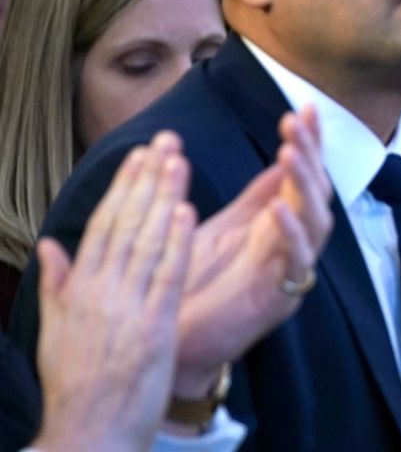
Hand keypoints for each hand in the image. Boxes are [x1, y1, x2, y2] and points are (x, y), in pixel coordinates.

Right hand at [32, 133, 194, 451]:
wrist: (87, 434)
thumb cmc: (75, 385)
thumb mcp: (55, 330)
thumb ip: (56, 283)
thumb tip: (51, 244)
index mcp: (78, 290)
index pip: (104, 224)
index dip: (123, 186)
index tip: (140, 153)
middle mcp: (99, 292)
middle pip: (125, 223)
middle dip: (146, 178)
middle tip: (166, 139)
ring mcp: (125, 309)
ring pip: (146, 242)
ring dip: (165, 197)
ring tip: (179, 160)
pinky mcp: (152, 329)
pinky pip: (166, 278)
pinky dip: (176, 243)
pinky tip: (187, 212)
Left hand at [169, 106, 332, 403]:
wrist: (178, 342)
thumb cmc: (200, 285)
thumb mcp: (227, 226)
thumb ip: (257, 194)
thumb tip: (283, 150)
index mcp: (280, 224)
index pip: (303, 175)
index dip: (309, 142)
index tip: (306, 107)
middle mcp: (293, 244)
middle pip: (316, 193)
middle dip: (310, 155)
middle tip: (296, 123)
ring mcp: (291, 270)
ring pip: (316, 222)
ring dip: (306, 186)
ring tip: (291, 153)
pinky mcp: (281, 298)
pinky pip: (298, 264)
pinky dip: (292, 235)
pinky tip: (280, 209)